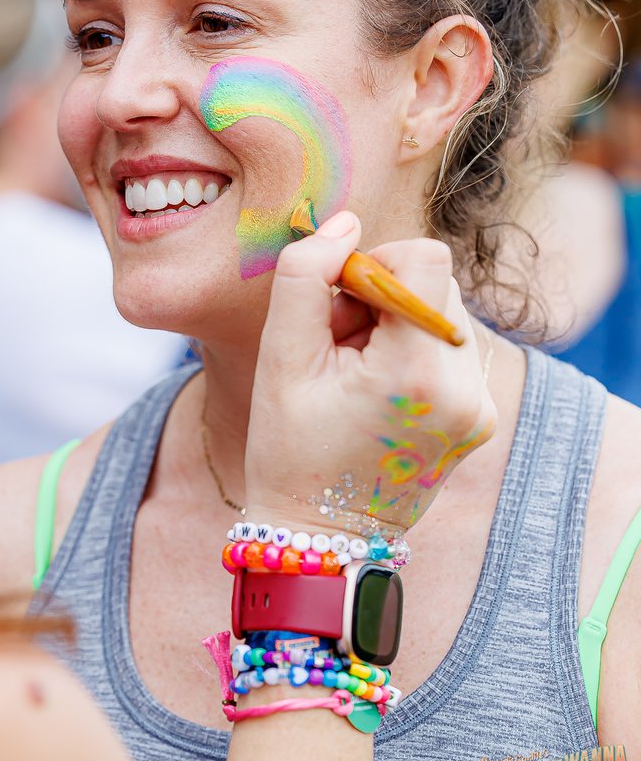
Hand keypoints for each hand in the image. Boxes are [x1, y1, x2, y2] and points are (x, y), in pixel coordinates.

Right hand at [243, 211, 495, 541]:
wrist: (321, 538)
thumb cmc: (290, 449)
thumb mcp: (280, 356)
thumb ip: (307, 275)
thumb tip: (346, 222)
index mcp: (418, 372)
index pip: (426, 256)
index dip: (374, 263)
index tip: (337, 305)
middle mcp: (465, 389)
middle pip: (436, 282)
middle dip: (383, 297)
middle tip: (338, 344)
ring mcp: (478, 407)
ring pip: (444, 311)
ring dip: (397, 323)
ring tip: (356, 370)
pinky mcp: (479, 417)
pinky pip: (450, 347)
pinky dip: (413, 351)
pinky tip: (377, 389)